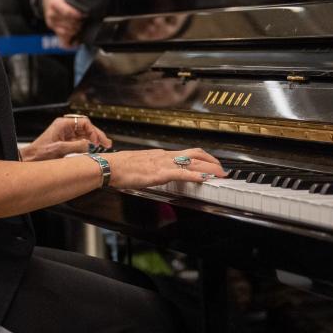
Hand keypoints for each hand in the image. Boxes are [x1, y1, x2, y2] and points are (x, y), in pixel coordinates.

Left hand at [20, 115, 110, 161]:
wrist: (31, 159)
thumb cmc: (40, 152)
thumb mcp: (59, 149)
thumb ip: (76, 146)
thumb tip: (90, 145)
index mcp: (63, 124)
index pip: (83, 122)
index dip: (93, 131)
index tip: (97, 141)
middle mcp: (65, 127)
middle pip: (86, 127)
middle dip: (97, 134)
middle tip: (107, 143)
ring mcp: (67, 133)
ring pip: (85, 133)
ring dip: (95, 139)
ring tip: (105, 145)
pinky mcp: (67, 141)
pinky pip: (81, 139)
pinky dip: (89, 143)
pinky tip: (95, 147)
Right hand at [42, 0, 83, 47]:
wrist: (45, 0)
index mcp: (54, 4)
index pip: (67, 12)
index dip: (78, 14)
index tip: (85, 13)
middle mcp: (52, 16)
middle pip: (69, 24)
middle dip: (79, 22)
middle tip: (85, 18)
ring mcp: (53, 25)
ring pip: (68, 32)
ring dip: (76, 29)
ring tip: (81, 23)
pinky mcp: (55, 31)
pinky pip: (63, 41)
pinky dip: (72, 41)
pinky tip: (77, 38)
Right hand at [105, 148, 224, 188]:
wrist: (109, 167)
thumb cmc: (120, 168)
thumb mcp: (141, 165)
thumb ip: (152, 168)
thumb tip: (158, 173)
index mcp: (160, 155)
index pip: (187, 153)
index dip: (203, 157)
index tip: (212, 164)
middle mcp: (164, 156)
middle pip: (195, 154)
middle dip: (212, 161)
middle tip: (222, 169)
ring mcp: (162, 163)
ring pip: (192, 162)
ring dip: (209, 168)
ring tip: (220, 173)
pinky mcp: (158, 173)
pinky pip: (181, 173)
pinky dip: (195, 175)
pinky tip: (204, 178)